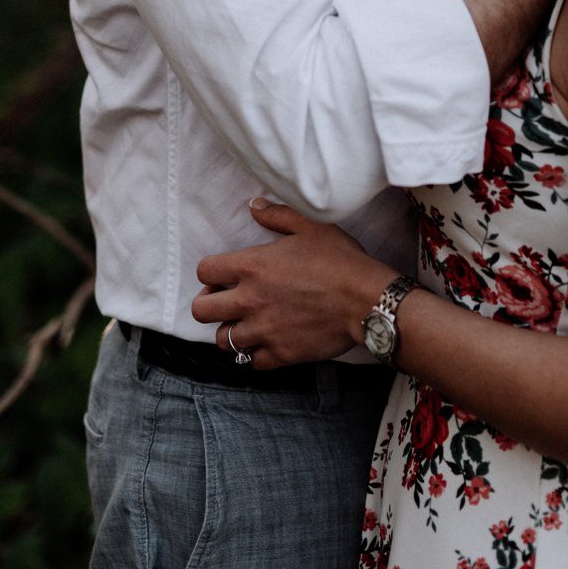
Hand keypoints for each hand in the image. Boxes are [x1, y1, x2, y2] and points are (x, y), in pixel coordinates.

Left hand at [192, 198, 394, 367]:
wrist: (366, 301)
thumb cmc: (340, 260)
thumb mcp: (311, 226)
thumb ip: (278, 215)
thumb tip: (254, 206)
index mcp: (252, 267)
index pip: (204, 271)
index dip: (211, 273)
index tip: (224, 275)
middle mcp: (250, 301)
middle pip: (200, 311)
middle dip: (210, 304)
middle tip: (228, 301)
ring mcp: (263, 331)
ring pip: (222, 341)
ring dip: (231, 331)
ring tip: (248, 323)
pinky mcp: (280, 355)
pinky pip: (252, 362)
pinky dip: (256, 353)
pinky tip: (268, 341)